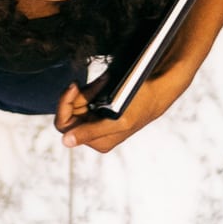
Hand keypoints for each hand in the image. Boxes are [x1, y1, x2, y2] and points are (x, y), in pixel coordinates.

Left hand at [55, 69, 182, 154]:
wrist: (157, 90)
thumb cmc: (141, 105)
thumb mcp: (117, 120)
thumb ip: (90, 132)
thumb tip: (66, 142)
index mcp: (98, 142)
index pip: (64, 126)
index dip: (65, 105)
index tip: (75, 86)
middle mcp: (95, 133)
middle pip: (70, 112)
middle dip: (80, 95)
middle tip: (97, 83)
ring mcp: (97, 120)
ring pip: (77, 102)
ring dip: (89, 89)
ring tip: (105, 81)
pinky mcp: (100, 108)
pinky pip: (85, 97)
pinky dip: (93, 87)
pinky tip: (105, 82)